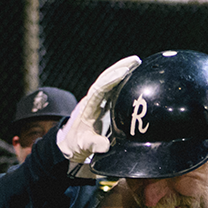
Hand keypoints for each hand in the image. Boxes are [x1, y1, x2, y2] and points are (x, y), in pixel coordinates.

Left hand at [56, 55, 141, 170]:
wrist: (70, 143)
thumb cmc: (77, 144)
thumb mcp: (84, 146)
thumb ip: (94, 145)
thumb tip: (105, 145)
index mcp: (88, 108)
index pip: (99, 90)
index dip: (110, 81)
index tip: (123, 72)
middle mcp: (92, 100)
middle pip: (105, 79)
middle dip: (119, 68)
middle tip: (135, 60)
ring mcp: (97, 100)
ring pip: (109, 81)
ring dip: (121, 70)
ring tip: (137, 62)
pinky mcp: (103, 104)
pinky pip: (113, 88)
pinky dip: (123, 80)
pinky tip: (134, 75)